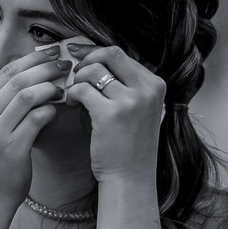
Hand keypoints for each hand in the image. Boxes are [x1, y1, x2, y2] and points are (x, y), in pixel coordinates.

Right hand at [0, 45, 68, 203]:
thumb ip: (0, 101)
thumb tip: (31, 71)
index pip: (4, 72)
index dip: (31, 59)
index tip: (52, 53)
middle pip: (18, 80)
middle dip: (45, 68)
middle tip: (66, 63)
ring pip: (28, 96)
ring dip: (51, 87)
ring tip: (64, 87)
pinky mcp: (12, 148)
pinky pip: (37, 119)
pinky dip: (50, 111)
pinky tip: (57, 110)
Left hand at [64, 43, 164, 182]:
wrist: (130, 177)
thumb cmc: (130, 144)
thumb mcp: (139, 108)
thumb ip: (126, 84)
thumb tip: (94, 58)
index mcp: (155, 85)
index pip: (121, 54)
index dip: (96, 51)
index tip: (78, 53)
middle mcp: (146, 89)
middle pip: (110, 54)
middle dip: (87, 58)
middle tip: (74, 71)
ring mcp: (130, 101)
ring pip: (93, 71)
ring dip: (77, 79)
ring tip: (74, 94)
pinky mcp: (110, 114)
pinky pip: (82, 90)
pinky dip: (72, 94)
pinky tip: (72, 104)